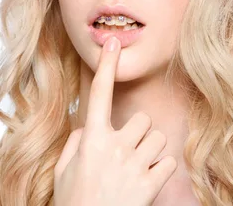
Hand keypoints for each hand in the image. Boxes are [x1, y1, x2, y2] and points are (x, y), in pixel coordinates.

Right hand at [53, 36, 176, 204]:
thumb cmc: (73, 201)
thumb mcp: (64, 169)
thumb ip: (77, 140)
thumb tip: (90, 126)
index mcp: (91, 139)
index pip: (98, 93)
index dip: (107, 65)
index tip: (113, 41)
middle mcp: (114, 147)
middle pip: (142, 120)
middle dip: (138, 133)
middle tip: (127, 152)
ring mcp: (134, 166)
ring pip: (158, 139)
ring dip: (151, 151)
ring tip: (136, 168)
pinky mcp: (150, 185)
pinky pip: (169, 162)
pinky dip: (161, 170)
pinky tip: (146, 182)